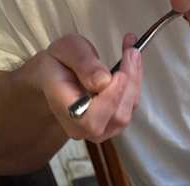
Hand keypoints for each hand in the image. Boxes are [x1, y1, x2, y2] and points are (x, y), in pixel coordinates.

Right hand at [23, 33, 141, 143]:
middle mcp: (84, 128)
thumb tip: (103, 80)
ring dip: (134, 82)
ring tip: (131, 51)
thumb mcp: (64, 50)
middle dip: (128, 84)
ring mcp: (101, 130)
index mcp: (65, 111)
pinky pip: (130, 108)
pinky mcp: (114, 125)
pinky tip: (131, 63)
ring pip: (127, 113)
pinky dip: (134, 84)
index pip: (91, 119)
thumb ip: (81, 62)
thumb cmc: (58, 65)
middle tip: (132, 52)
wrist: (55, 81)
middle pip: (117, 117)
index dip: (110, 99)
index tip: (121, 73)